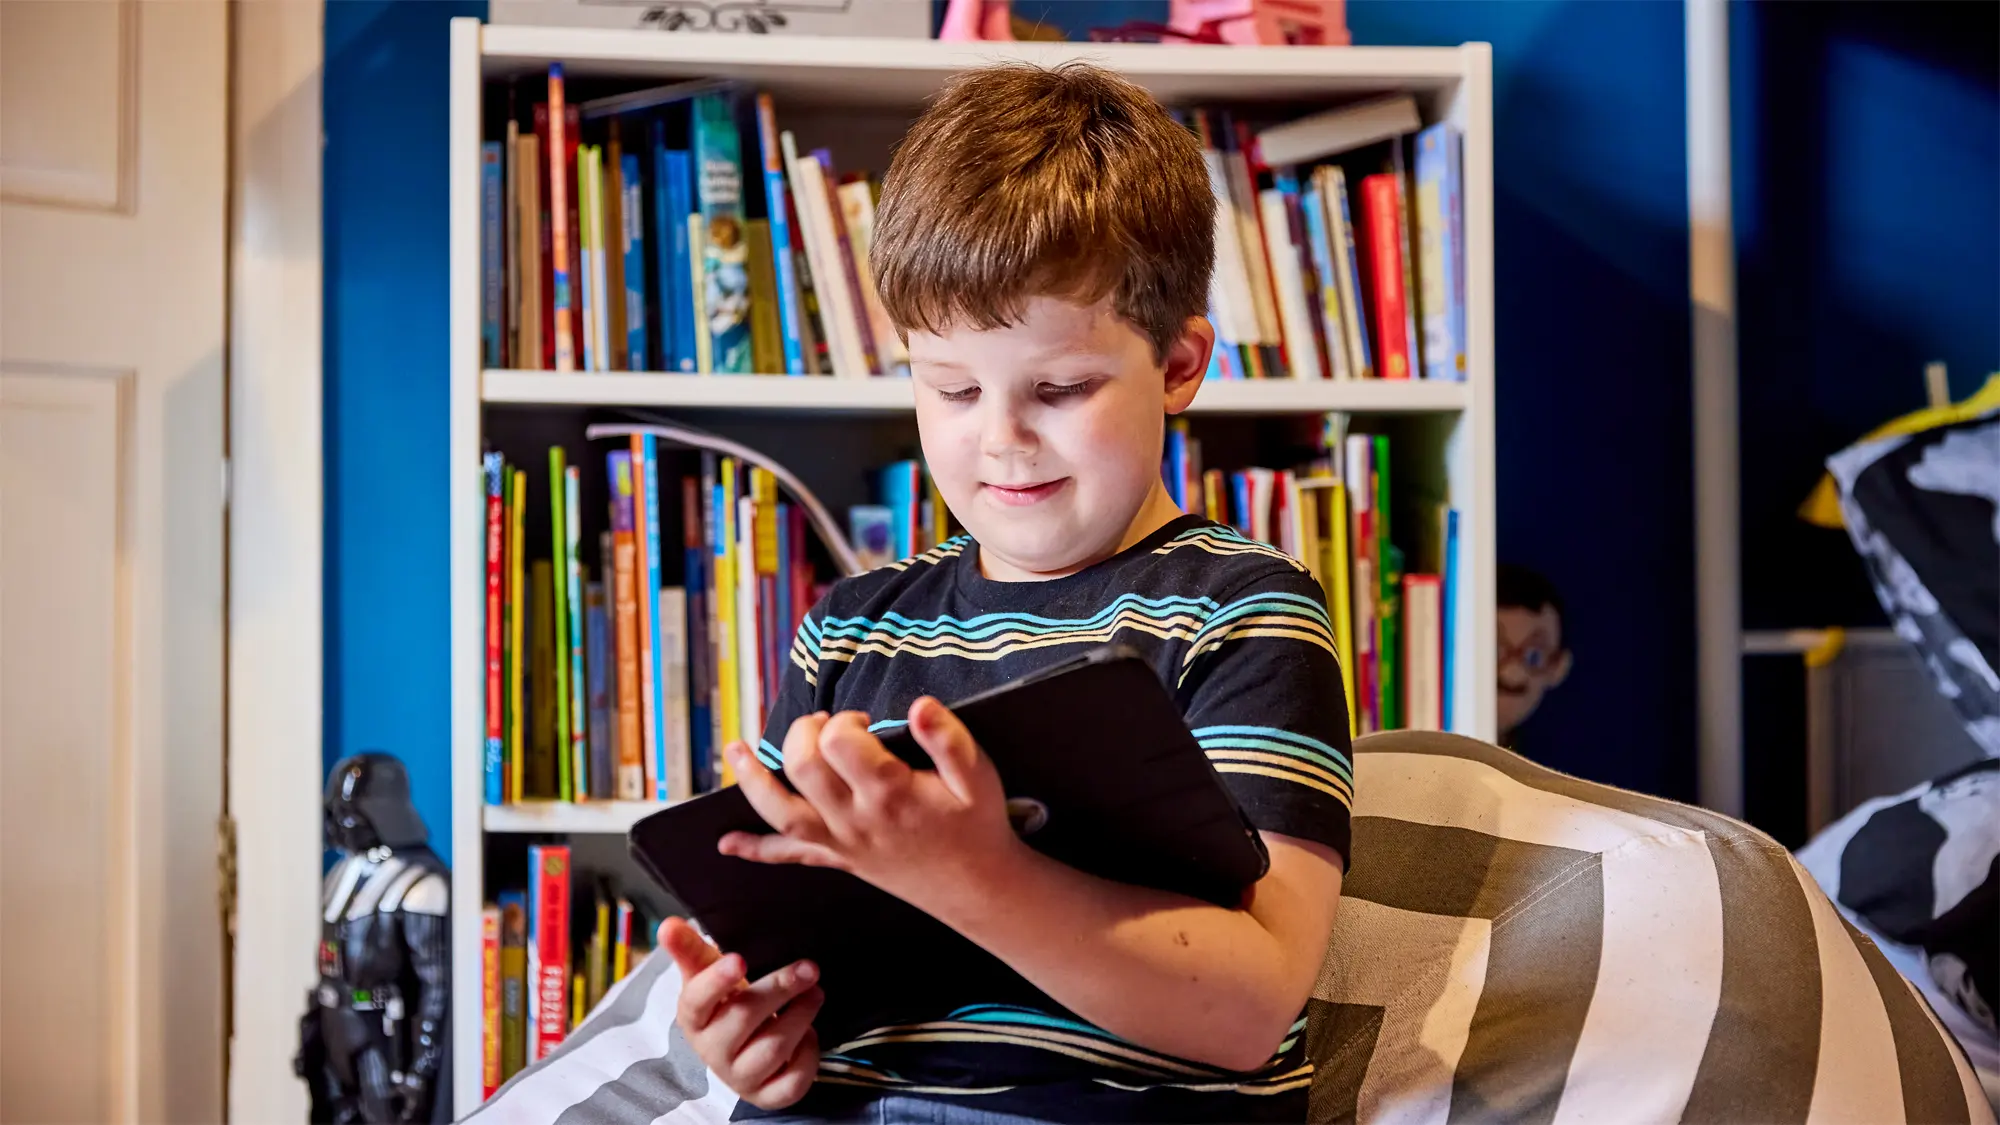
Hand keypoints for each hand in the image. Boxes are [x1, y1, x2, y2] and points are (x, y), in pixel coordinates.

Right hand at [659, 917, 822, 1108]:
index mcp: (693, 1018)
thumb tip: (669, 925)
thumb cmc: (726, 1001)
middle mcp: (712, 1051)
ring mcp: (739, 1077)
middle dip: (779, 990)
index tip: (739, 960)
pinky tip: (809, 1035)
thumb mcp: (708, 973)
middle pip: (743, 1019)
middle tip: (808, 968)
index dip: (716, 981)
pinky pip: (792, 1083)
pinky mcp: (767, 1095)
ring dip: (799, 1018)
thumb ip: (690, 949)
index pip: (697, 1001)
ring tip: (815, 993)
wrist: (742, 1045)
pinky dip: (808, 1056)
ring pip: (772, 1049)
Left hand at [718, 697, 1020, 908]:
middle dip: (805, 733)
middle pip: (802, 767)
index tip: (866, 721)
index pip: (841, 741)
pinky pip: (790, 856)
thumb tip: (920, 705)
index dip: (846, 719)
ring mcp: (841, 842)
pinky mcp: (838, 858)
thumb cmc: (977, 825)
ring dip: (752, 780)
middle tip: (829, 726)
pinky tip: (728, 844)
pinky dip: (757, 849)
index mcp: (889, 793)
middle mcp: (856, 818)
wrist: (976, 887)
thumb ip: (949, 739)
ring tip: (735, 751)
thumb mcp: (979, 777)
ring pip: (781, 811)